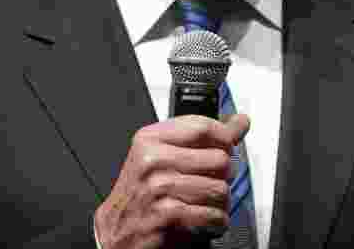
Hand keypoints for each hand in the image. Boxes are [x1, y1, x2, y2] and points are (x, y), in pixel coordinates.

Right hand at [94, 114, 249, 248]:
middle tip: (215, 182)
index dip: (225, 137)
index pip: (203, 127)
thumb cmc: (141, 193)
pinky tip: (208, 220)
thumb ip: (203, 139)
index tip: (230, 145)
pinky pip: (211, 214)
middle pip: (218, 158)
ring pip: (219, 188)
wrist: (114, 232)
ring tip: (211, 203)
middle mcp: (152, 160)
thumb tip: (239, 121)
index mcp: (151, 139)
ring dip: (222, 202)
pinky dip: (217, 221)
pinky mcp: (165, 215)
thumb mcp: (164, 156)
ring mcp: (157, 187)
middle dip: (225, 175)